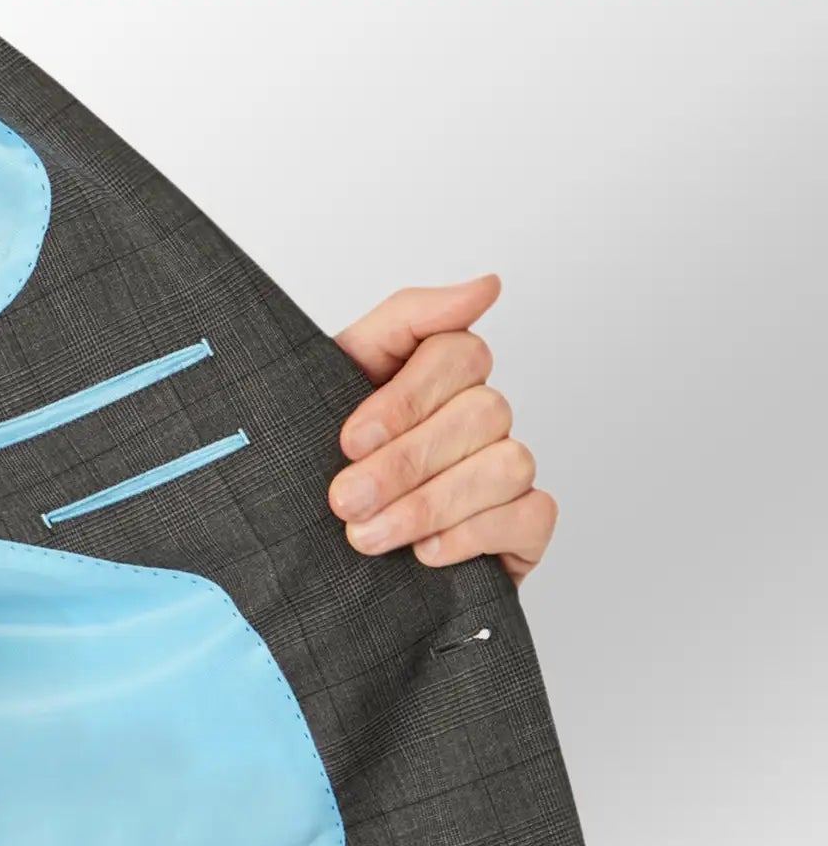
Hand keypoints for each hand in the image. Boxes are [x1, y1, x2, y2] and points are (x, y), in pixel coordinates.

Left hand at [329, 277, 556, 581]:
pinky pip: (529, 516)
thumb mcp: (339, 382)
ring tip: (368, 537)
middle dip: (405, 463)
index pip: (457, 353)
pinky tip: (425, 554)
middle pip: (481, 412)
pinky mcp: (526, 526)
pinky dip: (474, 535)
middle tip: (346, 501)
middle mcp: (483, 418)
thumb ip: (406, 321)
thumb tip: (488, 285)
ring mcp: (509, 471)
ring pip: (506, 465)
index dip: (406, 398)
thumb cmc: (329, 468)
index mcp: (441, 377)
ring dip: (430, 504)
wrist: (317, 559)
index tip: (351, 440)